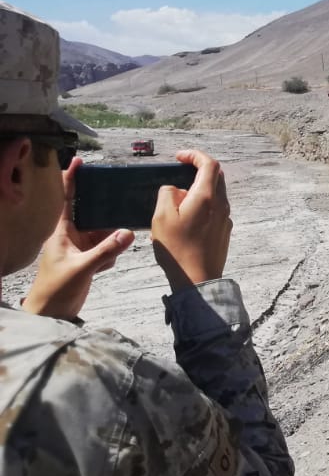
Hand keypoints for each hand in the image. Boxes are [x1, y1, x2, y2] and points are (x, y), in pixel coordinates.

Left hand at [22, 156, 134, 319]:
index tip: (80, 162)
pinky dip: (111, 254)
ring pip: (103, 232)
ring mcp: (80, 247)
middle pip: (90, 212)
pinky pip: (107, 248)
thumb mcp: (82, 268)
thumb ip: (106, 251)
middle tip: (118, 197)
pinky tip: (106, 265)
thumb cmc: (56, 288)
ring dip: (111, 237)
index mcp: (60, 232)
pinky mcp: (89, 259)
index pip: (65, 199)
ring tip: (118, 241)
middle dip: (104, 209)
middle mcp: (71, 236)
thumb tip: (128, 233)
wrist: (53, 313)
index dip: (71, 180)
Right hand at [151, 150, 232, 292]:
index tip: (179, 157)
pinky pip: (215, 209)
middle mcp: (222, 205)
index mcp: (207, 197)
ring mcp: (225, 218)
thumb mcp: (162, 216)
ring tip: (177, 200)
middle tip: (178, 173)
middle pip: (216, 177)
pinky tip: (185, 217)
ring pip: (216, 193)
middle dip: (198, 169)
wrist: (198, 279)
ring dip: (199, 188)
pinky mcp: (224, 231)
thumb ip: (167, 194)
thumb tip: (175, 189)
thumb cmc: (177, 248)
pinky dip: (202, 203)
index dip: (194, 155)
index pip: (209, 164)